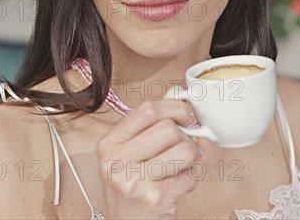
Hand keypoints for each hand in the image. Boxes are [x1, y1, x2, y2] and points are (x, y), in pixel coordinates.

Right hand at [96, 100, 203, 218]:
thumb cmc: (131, 191)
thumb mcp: (127, 157)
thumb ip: (148, 129)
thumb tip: (180, 103)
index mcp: (109, 144)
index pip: (148, 110)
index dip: (174, 108)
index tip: (185, 115)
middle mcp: (117, 161)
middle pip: (169, 128)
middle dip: (184, 138)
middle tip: (183, 149)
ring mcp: (134, 180)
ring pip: (184, 149)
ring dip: (190, 159)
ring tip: (179, 168)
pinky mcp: (154, 198)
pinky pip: (190, 175)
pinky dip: (190, 180)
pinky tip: (176, 187)